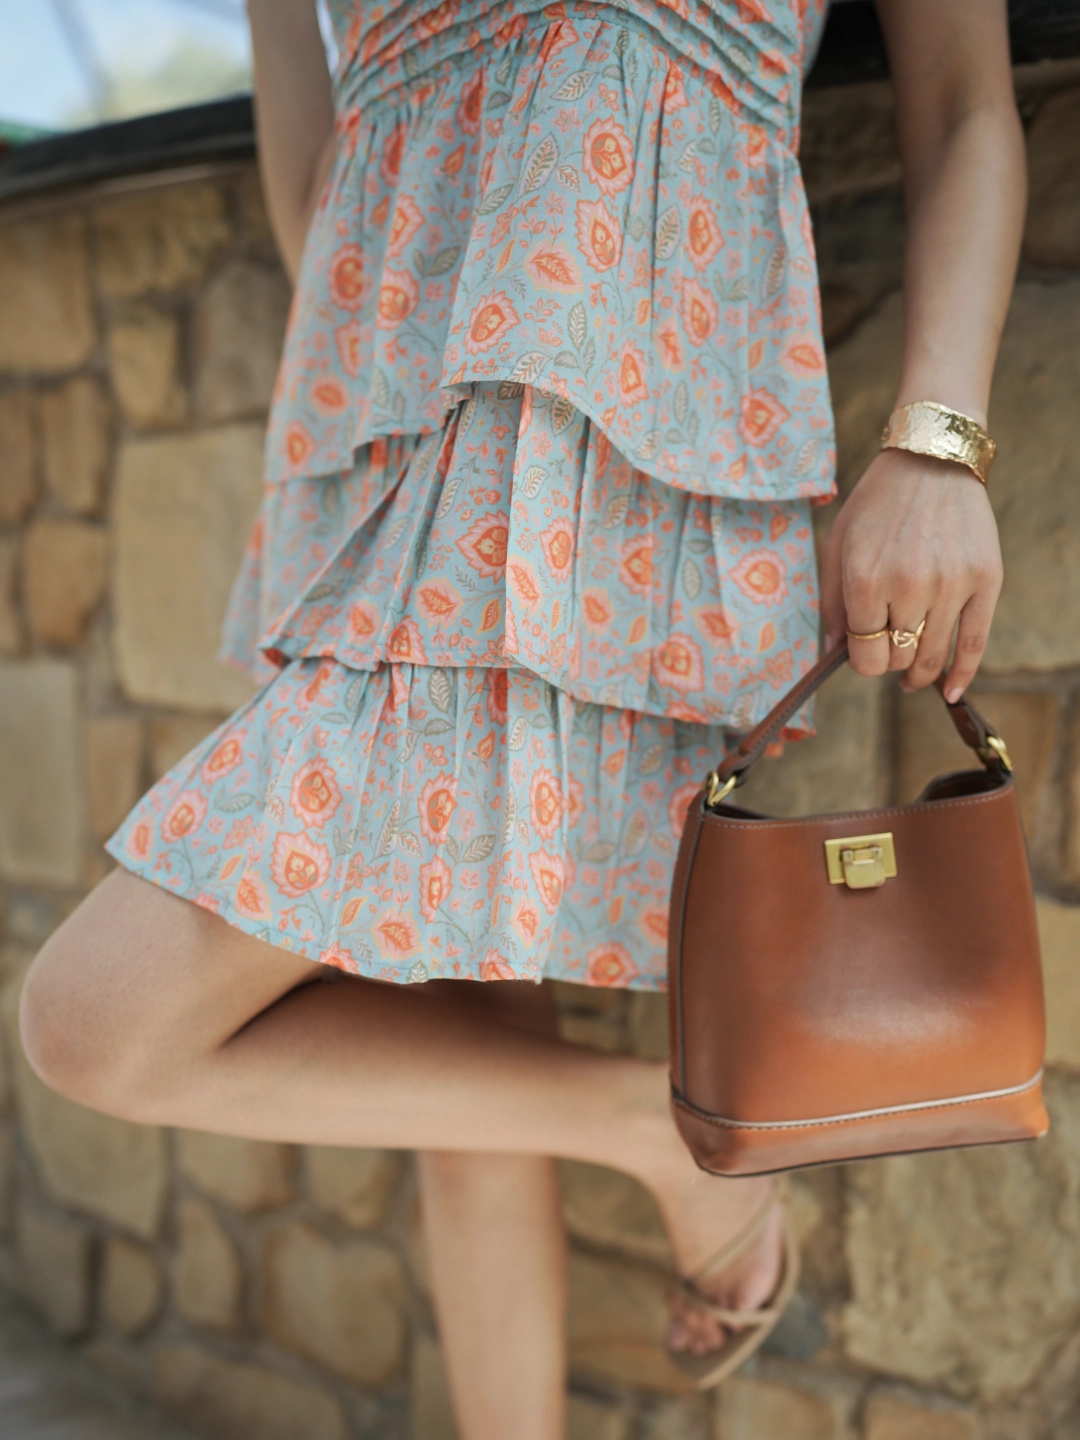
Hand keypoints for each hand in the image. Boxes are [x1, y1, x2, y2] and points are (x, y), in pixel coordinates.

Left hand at [820, 447, 1002, 701]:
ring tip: (912, 676)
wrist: (931, 460)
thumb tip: (835, 652)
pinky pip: (974, 644)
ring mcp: (951, 585)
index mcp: (866, 580)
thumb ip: (831, 603)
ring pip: (932, 658)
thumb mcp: (837, 545)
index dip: (862, 662)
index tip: (864, 652)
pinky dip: (961, 675)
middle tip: (888, 646)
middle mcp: (909, 586)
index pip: (865, 656)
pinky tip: (949, 692)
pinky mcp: (985, 581)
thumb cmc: (876, 504)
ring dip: (919, 673)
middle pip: (898, 658)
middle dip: (889, 660)